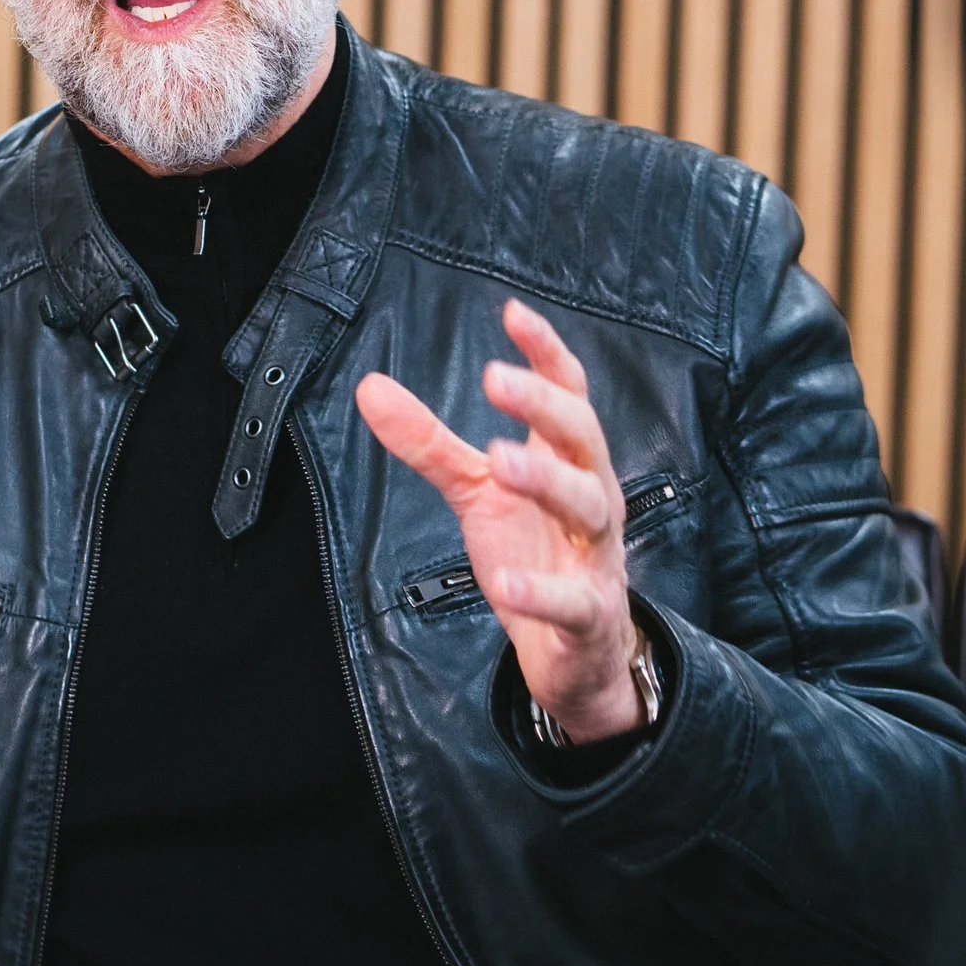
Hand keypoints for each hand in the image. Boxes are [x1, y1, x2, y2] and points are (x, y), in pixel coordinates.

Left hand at [354, 299, 645, 743]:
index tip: (514, 314)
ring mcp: (597, 556)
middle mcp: (592, 498)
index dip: (547, 354)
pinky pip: (572, 601)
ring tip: (499, 460)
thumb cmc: (535, 554)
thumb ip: (430, 443)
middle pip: (583, 439)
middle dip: (544, 405)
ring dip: (546, 480)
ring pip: (588, 507)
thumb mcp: (476, 493)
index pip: (569, 396)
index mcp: (568, 463)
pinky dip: (540, 592)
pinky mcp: (589, 615)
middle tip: (495, 378)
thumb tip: (368, 387)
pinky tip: (503, 584)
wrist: (574, 652)